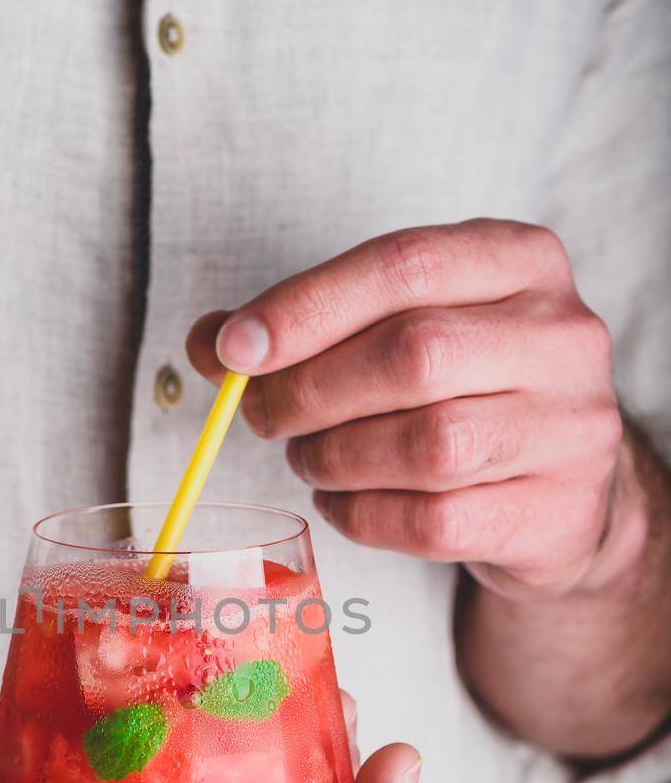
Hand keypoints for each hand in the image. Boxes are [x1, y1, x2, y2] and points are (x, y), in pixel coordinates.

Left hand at [187, 219, 630, 600]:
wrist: (562, 494)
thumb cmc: (465, 392)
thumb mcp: (402, 329)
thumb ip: (311, 324)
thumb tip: (213, 342)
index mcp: (523, 261)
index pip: (404, 265)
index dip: (307, 306)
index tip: (236, 347)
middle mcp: (563, 337)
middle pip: (414, 355)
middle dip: (311, 391)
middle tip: (266, 417)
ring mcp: (570, 429)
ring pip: (427, 446)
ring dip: (335, 458)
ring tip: (309, 459)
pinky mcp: (555, 514)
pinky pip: (434, 521)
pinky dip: (363, 515)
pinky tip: (342, 502)